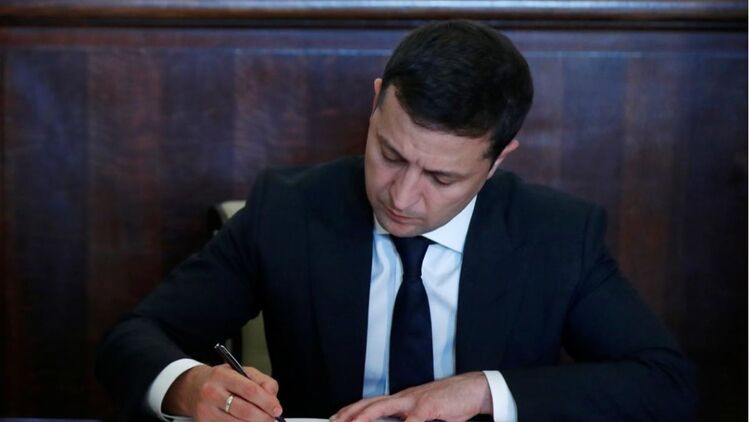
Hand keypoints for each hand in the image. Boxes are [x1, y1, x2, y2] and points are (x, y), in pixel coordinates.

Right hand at [164, 364, 282, 420]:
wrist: (192, 388)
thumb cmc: (221, 379)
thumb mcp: (241, 371)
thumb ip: (262, 381)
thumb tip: (272, 395)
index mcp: (222, 376)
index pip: (249, 390)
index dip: (266, 402)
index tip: (277, 409)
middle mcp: (212, 393)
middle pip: (244, 411)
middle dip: (263, 417)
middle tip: (273, 418)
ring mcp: (207, 411)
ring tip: (263, 420)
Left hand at [332, 372, 491, 421]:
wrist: (473, 388)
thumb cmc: (450, 402)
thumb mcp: (425, 414)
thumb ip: (409, 421)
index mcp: (403, 400)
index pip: (371, 404)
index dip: (352, 411)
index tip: (337, 418)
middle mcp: (405, 397)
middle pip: (370, 404)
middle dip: (350, 414)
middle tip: (335, 421)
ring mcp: (416, 401)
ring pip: (383, 407)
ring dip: (365, 417)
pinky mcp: (430, 406)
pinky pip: (413, 419)